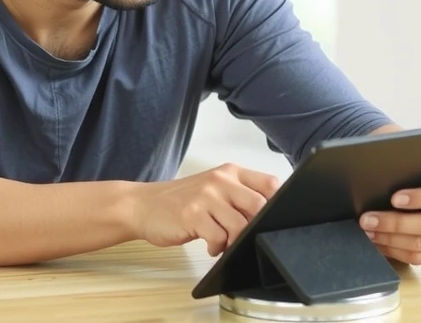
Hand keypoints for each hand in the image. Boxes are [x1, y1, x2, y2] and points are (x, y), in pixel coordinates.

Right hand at [131, 163, 279, 255]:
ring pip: (240, 225)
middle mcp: (220, 180)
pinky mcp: (192, 214)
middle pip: (259, 205)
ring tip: (223, 241)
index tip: (271, 220)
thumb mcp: (214, 190)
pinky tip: (208, 244)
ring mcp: (205, 196)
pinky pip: (218, 238)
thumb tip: (271, 218)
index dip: (278, 204)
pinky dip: (217, 247)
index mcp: (230, 172)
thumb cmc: (181, 201)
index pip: (270, 183)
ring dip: (234, 241)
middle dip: (255, 228)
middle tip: (243, 237)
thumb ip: (240, 197)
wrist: (143, 205)